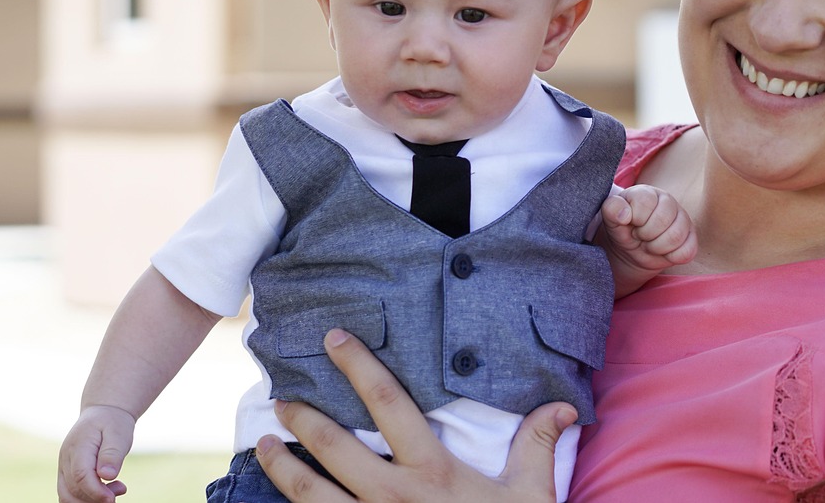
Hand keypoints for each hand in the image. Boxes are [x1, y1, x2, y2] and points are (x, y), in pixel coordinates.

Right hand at [57, 404, 134, 501]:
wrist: (102, 414)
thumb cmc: (113, 422)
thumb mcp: (118, 432)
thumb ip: (112, 454)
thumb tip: (107, 475)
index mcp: (78, 446)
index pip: (81, 476)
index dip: (96, 491)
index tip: (113, 499)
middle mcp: (65, 459)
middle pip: (73, 489)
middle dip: (96, 498)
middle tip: (121, 489)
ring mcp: (62, 468)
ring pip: (67, 496)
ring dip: (90, 501)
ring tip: (116, 489)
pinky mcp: (66, 474)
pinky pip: (69, 494)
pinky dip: (85, 499)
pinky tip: (106, 492)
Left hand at [257, 329, 576, 501]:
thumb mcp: (530, 495)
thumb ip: (538, 445)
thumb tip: (563, 405)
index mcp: (432, 469)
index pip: (387, 402)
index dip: (358, 365)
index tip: (335, 339)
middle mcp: (393, 495)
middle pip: (334, 446)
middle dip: (302, 417)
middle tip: (279, 396)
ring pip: (311, 494)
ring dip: (281, 467)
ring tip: (261, 445)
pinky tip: (280, 502)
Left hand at [600, 184, 697, 295]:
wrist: (631, 250)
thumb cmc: (622, 229)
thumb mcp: (610, 219)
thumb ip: (611, 209)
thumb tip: (624, 214)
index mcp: (649, 193)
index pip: (646, 202)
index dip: (635, 218)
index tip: (630, 223)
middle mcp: (669, 202)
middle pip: (662, 220)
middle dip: (645, 234)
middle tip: (639, 236)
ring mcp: (683, 219)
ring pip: (676, 236)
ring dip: (657, 247)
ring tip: (649, 245)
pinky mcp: (691, 238)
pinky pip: (688, 251)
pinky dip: (672, 257)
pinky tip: (662, 253)